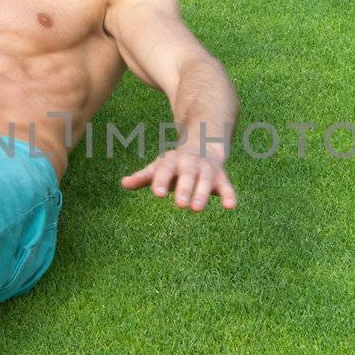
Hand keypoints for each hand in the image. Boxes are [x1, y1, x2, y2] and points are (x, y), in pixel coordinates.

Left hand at [121, 148, 237, 210]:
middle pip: (188, 175)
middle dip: (185, 188)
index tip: (158, 194)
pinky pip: (226, 186)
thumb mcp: (159, 168)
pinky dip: (229, 195)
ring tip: (196, 209)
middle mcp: (191, 163)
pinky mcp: (221, 178)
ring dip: (202, 194)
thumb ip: (143, 177)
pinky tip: (230, 206)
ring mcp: (207, 169)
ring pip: (205, 180)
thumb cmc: (175, 165)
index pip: (165, 170)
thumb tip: (123, 184)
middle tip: (180, 204)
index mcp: (172, 161)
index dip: (161, 180)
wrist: (203, 145)